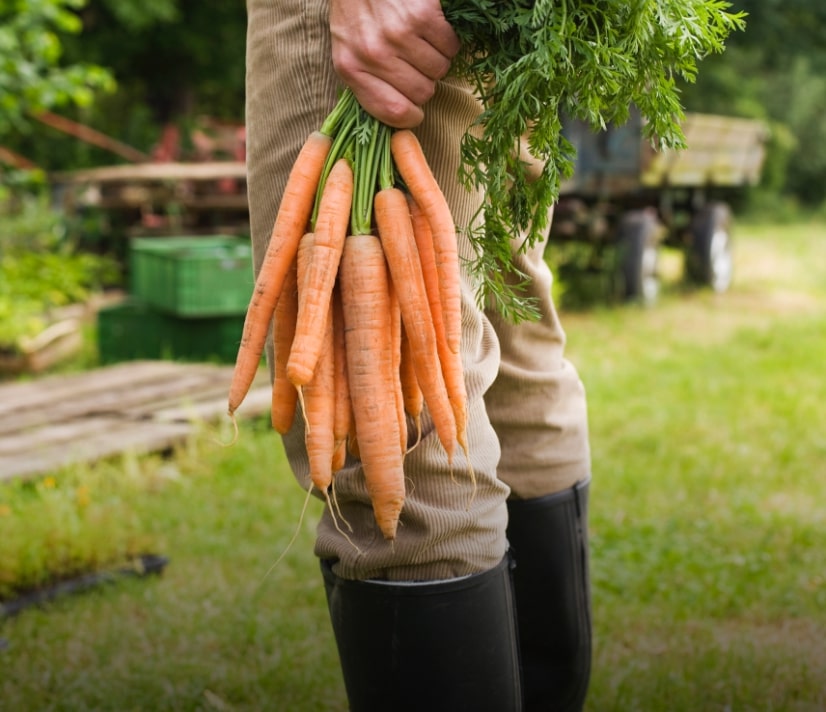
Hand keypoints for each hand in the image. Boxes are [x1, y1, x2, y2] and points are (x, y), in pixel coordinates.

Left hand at [329, 0, 459, 127]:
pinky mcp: (421, 14)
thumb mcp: (347, 51)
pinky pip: (450, 45)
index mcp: (351, 68)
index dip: (411, 116)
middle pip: (422, 93)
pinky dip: (446, 39)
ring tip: (420, 42)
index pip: (393, 113)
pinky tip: (430, 27)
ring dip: (437, 59)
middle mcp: (373, 53)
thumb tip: (400, 115)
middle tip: (414, 63)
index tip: (415, 110)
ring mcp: (398, 33)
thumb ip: (366, 83)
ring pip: (440, 70)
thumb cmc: (355, 12)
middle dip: (424, 82)